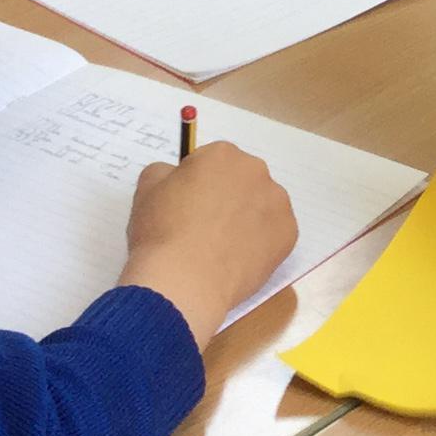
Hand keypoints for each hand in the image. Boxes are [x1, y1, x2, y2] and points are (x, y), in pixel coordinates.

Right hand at [117, 141, 296, 344]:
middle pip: (240, 181)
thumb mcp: (147, 189)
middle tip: (204, 228)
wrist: (185, 280)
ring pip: (260, 206)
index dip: (196, 185)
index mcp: (223, 155)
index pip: (211, 162)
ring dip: (245, 219)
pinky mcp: (288, 234)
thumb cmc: (162, 230)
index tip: (186, 208)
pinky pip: (273, 234)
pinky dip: (259, 244)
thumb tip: (176, 176)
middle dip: (226, 198)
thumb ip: (164, 172)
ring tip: (221, 248)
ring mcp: (277, 203)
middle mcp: (257, 172)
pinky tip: (237, 259)